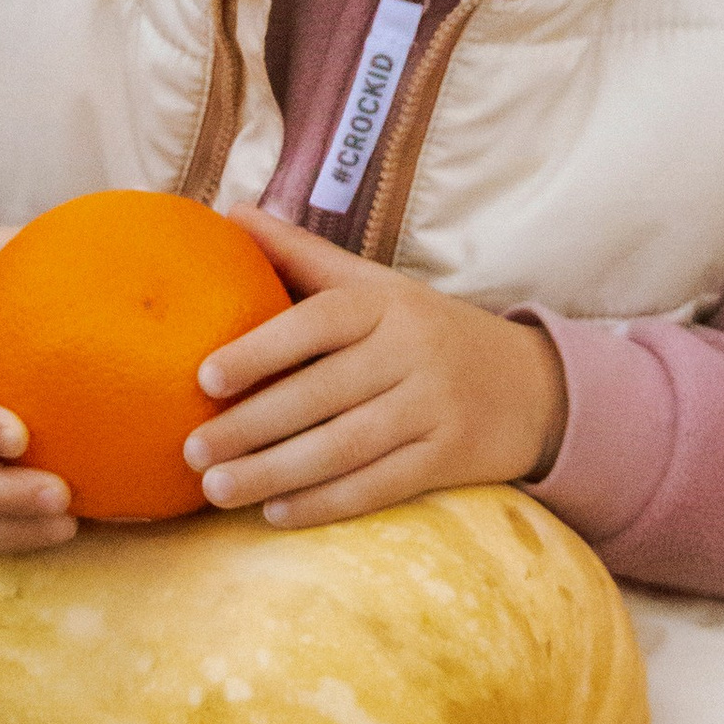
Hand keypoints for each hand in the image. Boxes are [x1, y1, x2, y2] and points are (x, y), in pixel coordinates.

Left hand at [183, 208, 568, 529]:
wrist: (532, 385)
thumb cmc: (427, 330)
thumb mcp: (375, 285)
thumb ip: (303, 254)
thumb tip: (228, 211)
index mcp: (387, 303)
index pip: (319, 322)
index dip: (261, 349)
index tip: (204, 377)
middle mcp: (412, 351)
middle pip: (323, 394)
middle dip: (251, 426)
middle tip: (191, 450)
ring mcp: (434, 407)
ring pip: (345, 446)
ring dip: (275, 472)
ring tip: (216, 489)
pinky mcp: (448, 458)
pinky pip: (379, 486)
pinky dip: (326, 502)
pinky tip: (277, 513)